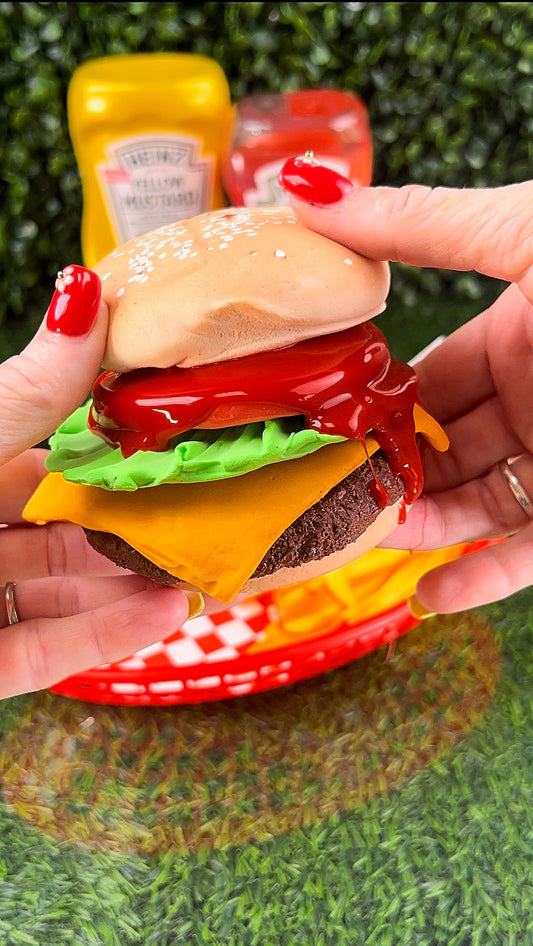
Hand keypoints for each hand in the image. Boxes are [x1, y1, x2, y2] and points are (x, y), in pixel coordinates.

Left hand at [0, 266, 189, 699]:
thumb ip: (27, 391)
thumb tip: (84, 290)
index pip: (48, 451)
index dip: (113, 445)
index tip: (178, 435)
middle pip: (66, 524)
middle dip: (137, 521)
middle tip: (211, 510)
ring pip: (65, 591)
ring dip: (135, 583)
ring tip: (204, 569)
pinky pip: (46, 650)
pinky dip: (108, 635)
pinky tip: (168, 611)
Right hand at [279, 161, 532, 612]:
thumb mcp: (521, 237)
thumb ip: (418, 225)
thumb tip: (308, 190)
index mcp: (517, 334)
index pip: (426, 376)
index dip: (373, 399)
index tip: (317, 419)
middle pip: (441, 446)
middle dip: (387, 469)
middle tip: (319, 489)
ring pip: (475, 505)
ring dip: (421, 526)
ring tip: (360, 537)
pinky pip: (527, 556)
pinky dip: (481, 579)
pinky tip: (429, 594)